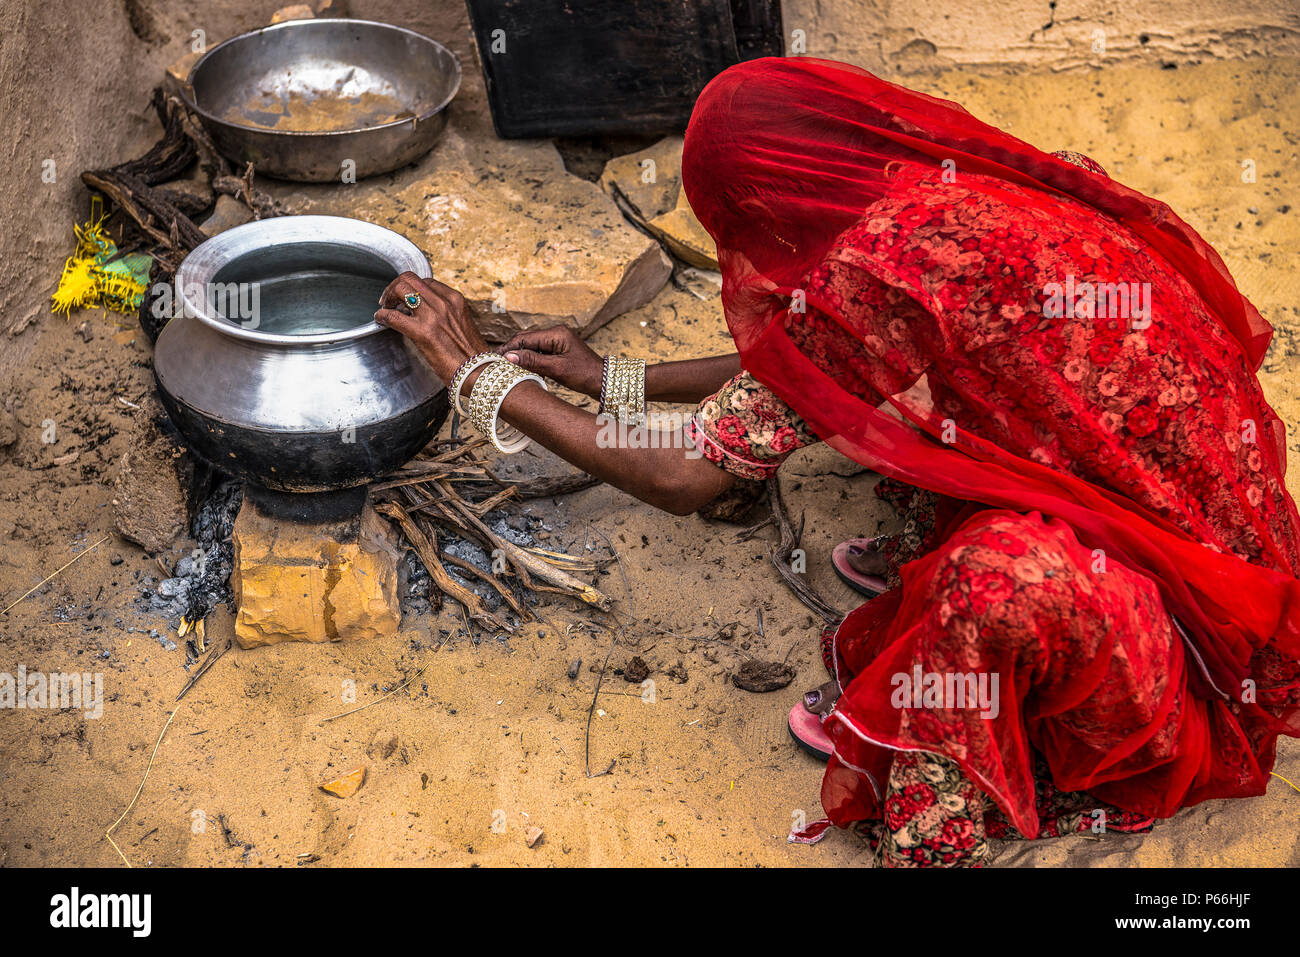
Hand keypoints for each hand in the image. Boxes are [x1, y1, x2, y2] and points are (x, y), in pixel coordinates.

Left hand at [375, 272, 489, 383]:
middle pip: (410, 279)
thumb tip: (425, 314)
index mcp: (455, 299)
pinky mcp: (423, 332)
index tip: (405, 297)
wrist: (478, 372)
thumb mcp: (462, 323)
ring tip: (385, 308)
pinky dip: (383, 316)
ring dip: (388, 296)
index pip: (426, 281)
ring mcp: (433, 316)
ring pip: (401, 289)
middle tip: (389, 300)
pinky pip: (394, 316)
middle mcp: (444, 303)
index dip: (411, 287)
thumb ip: (446, 313)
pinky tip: (381, 320)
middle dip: (395, 286)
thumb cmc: (471, 354)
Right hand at [495, 325, 603, 397]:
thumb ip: (533, 362)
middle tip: (496, 363)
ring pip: (531, 346)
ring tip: (506, 368)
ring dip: (520, 356)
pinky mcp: (558, 349)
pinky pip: (538, 352)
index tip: (495, 359)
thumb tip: (510, 357)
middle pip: (526, 339)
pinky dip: (530, 360)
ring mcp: (557, 341)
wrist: (602, 381)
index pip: (525, 338)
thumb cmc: (584, 375)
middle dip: (512, 351)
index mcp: (556, 333)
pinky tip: (523, 369)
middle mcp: (555, 333)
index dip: (509, 348)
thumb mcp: (557, 369)